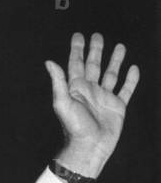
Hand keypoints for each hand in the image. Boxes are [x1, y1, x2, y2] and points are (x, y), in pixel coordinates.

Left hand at [45, 32, 138, 178]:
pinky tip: (134, 68)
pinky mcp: (117, 107)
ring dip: (115, 61)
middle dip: (95, 50)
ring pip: (111, 74)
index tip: (78, 36)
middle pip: (93, 65)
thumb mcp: (62, 102)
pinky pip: (126, 89)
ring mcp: (104, 98)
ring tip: (119, 46)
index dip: (77, 50)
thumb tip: (49, 61)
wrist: (90, 147)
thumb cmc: (74, 127)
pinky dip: (131, 79)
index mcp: (76, 88)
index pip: (76, 64)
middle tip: (97, 35)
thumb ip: (58, 82)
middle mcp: (90, 90)